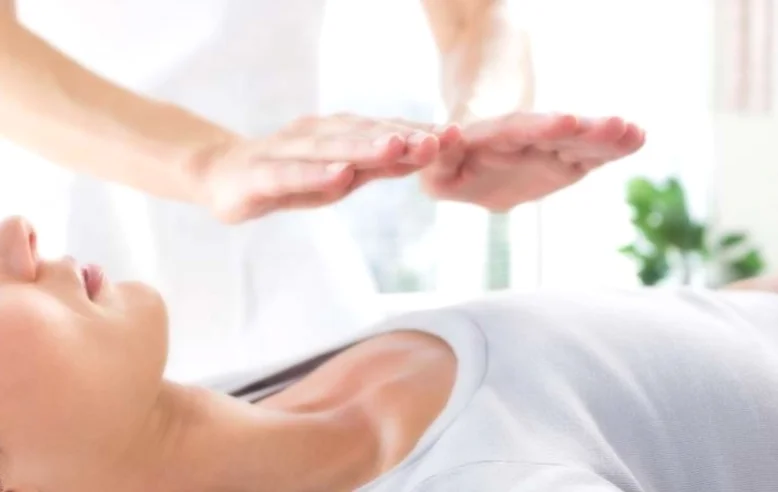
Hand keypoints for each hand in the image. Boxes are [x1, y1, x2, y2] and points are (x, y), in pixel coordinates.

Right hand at [195, 114, 457, 222]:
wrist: (222, 176)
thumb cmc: (289, 177)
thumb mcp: (339, 174)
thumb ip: (377, 166)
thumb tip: (423, 156)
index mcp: (339, 134)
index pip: (384, 132)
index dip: (419, 134)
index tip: (457, 137)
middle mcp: (316, 135)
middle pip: (363, 136)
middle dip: (402, 138)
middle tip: (439, 140)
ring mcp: (287, 151)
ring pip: (330, 149)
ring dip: (364, 147)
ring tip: (397, 147)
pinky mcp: (260, 174)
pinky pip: (290, 174)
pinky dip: (315, 174)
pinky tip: (339, 175)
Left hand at [420, 112, 645, 210]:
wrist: (472, 162)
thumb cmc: (451, 167)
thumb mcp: (437, 171)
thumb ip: (439, 161)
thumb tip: (446, 139)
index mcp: (494, 140)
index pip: (517, 130)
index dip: (541, 128)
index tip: (566, 121)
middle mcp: (526, 140)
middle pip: (557, 132)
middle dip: (584, 130)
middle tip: (616, 125)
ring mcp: (549, 150)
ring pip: (579, 141)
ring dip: (605, 138)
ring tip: (634, 131)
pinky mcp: (566, 165)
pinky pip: (592, 157)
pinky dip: (612, 150)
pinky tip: (637, 138)